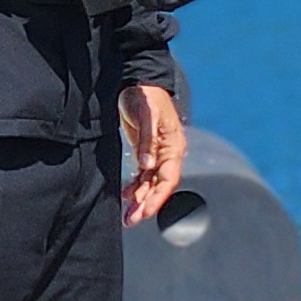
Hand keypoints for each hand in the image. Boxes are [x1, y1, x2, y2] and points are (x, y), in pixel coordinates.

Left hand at [119, 82, 187, 225]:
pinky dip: (136, 187)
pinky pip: (144, 175)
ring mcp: (158, 153)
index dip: (157, 197)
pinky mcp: (147, 150)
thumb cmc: (145, 96)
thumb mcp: (146, 115)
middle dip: (147, 204)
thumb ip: (147, 141)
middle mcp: (169, 153)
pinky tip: (127, 196)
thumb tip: (148, 164)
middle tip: (132, 220)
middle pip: (160, 185)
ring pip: (151, 183)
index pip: (168, 179)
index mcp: (174, 146)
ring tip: (128, 216)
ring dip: (141, 200)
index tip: (146, 212)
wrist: (138, 80)